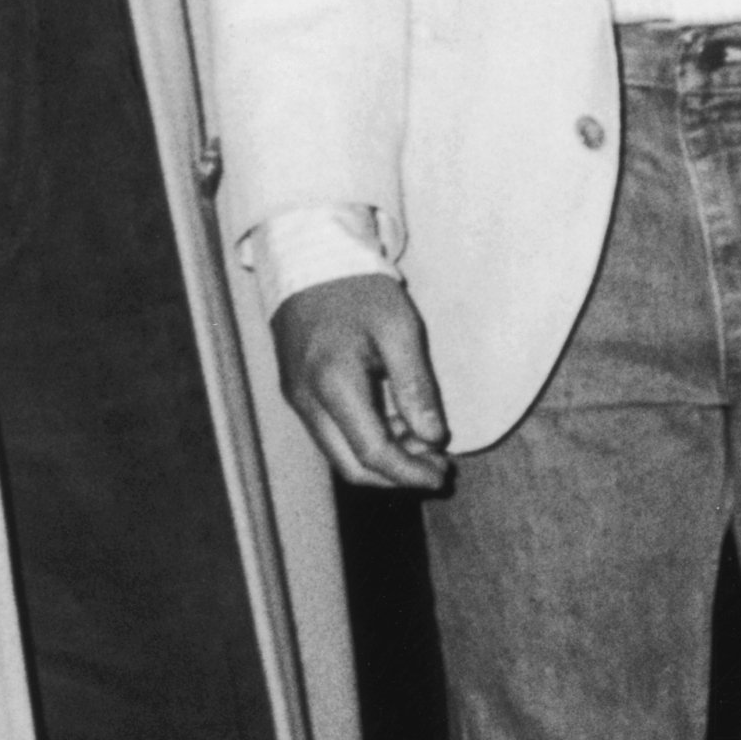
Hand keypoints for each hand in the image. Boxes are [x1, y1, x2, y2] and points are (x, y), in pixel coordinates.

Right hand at [273, 277, 454, 489]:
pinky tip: (399, 426)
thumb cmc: (359, 290)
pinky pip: (332, 434)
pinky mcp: (298, 394)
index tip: (442, 475)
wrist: (311, 263)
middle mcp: (307, 401)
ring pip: (339, 453)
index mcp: (332, 384)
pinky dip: (366, 440)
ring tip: (426, 447)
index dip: (408, 472)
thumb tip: (433, 438)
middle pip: (351, 465)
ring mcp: (298, 400)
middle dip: (397, 475)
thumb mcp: (400, 329)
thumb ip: (416, 386)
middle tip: (439, 468)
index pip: (371, 452)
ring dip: (383, 459)